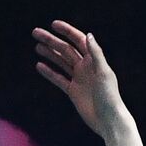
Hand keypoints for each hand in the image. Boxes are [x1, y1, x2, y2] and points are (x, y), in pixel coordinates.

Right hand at [32, 20, 126, 135]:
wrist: (108, 120)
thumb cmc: (110, 96)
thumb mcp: (103, 73)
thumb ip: (95, 54)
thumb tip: (88, 35)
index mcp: (94, 60)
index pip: (78, 40)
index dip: (66, 31)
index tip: (53, 25)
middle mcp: (85, 67)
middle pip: (66, 49)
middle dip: (51, 41)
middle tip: (36, 33)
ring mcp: (78, 78)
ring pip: (61, 62)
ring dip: (49, 54)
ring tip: (37, 47)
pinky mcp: (73, 91)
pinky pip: (59, 79)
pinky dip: (49, 73)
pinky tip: (39, 66)